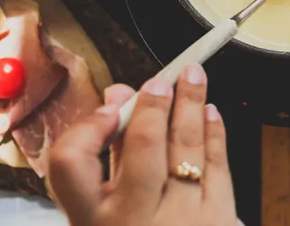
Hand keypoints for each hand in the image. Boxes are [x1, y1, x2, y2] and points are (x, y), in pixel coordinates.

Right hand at [48, 64, 239, 225]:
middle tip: (164, 78)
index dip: (87, 127)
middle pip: (142, 146)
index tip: (108, 107)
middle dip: (156, 104)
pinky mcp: (218, 221)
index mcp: (92, 220)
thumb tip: (118, 97)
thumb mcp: (103, 213)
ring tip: (195, 77)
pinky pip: (219, 166)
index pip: (70, 163)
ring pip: (187, 148)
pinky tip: (211, 113)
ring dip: (192, 105)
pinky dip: (214, 134)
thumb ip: (108, 156)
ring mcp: (179, 221)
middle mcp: (132, 221)